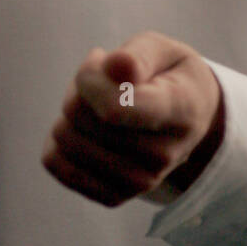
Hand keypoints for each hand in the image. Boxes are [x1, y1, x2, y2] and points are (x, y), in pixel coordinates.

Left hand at [41, 30, 225, 207]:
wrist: (190, 120)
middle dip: (80, 89)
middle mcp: (164, 154)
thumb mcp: (162, 50)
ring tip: (93, 103)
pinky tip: (79, 129)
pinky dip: (56, 142)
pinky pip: (57, 165)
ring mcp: (142, 181)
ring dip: (67, 114)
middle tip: (100, 78)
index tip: (98, 57)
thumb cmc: (168, 75)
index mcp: (180, 110)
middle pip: (83, 120)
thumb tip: (115, 65)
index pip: (116, 108)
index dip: (91, 81)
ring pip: (66, 143)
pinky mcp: (116, 195)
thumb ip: (138, 55)